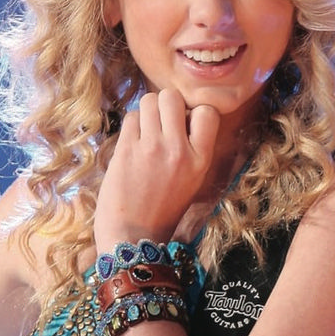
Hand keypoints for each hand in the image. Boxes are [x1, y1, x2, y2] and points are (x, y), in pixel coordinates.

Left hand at [94, 88, 219, 249]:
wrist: (133, 238)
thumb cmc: (162, 211)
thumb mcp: (192, 181)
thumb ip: (191, 149)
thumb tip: (180, 115)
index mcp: (201, 160)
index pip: (207, 111)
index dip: (192, 112)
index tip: (183, 125)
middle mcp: (180, 150)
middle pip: (172, 97)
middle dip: (164, 105)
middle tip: (158, 125)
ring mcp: (152, 148)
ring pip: (149, 101)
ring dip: (145, 112)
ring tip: (144, 134)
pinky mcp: (127, 150)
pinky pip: (131, 117)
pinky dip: (130, 126)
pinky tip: (131, 145)